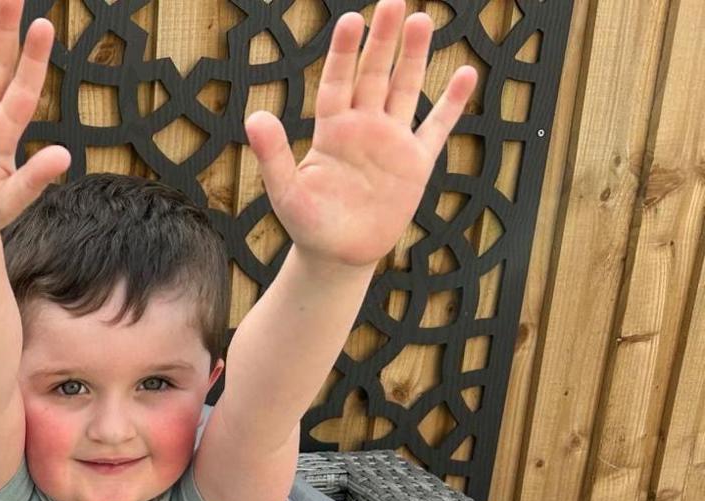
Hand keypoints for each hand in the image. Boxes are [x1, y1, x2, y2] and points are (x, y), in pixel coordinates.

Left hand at [243, 0, 477, 268]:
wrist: (338, 255)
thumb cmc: (308, 224)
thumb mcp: (286, 191)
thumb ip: (273, 153)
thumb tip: (254, 117)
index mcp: (331, 130)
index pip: (338, 82)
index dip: (344, 53)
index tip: (352, 20)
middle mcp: (363, 128)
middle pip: (374, 75)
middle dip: (383, 41)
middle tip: (394, 3)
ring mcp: (391, 141)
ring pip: (404, 90)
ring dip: (414, 57)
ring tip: (422, 20)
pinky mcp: (416, 163)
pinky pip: (436, 127)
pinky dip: (451, 103)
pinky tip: (465, 73)